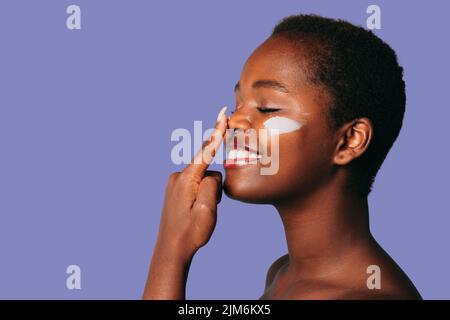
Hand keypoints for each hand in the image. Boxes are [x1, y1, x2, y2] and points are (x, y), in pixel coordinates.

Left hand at [143, 107, 227, 298]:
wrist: (171, 250)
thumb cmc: (191, 233)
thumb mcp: (208, 210)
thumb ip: (213, 185)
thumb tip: (212, 174)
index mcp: (187, 179)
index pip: (206, 150)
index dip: (217, 131)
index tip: (222, 113)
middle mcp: (177, 176)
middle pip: (208, 171)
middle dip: (214, 187)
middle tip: (207, 210)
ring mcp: (174, 183)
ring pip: (204, 180)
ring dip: (208, 194)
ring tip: (199, 215)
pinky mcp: (174, 190)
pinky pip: (196, 186)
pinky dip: (202, 196)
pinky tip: (195, 213)